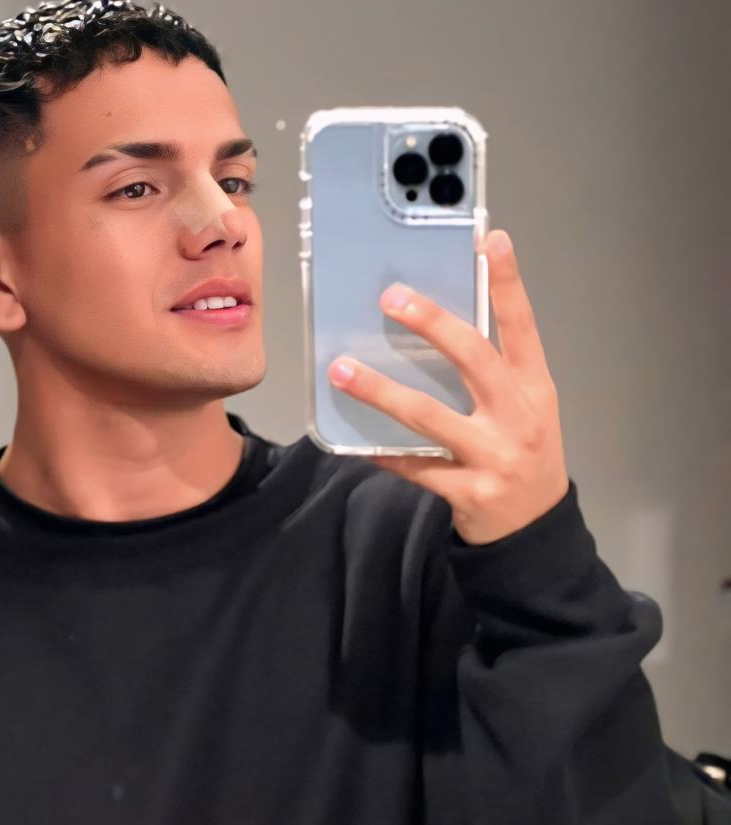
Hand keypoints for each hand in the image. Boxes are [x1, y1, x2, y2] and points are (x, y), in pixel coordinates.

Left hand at [327, 230, 568, 545]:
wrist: (535, 530)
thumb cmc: (523, 456)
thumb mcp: (525, 409)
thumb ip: (494, 371)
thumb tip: (439, 324)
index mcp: (535, 389)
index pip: (522, 326)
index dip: (508, 283)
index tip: (490, 239)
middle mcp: (517, 418)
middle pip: (474, 359)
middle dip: (432, 324)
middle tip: (391, 298)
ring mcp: (493, 456)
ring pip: (429, 416)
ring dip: (381, 391)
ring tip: (343, 371)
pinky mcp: (468, 492)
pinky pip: (415, 468)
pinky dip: (382, 453)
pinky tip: (353, 441)